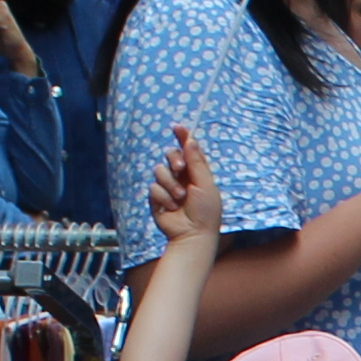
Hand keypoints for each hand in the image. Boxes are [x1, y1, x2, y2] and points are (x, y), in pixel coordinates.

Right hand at [143, 127, 221, 249]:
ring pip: (159, 170)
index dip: (183, 137)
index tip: (177, 127)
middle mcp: (182, 177)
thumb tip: (191, 140)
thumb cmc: (206, 212)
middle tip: (180, 169)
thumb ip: (197, 162)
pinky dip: (163, 197)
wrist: (192, 234)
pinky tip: (171, 208)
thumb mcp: (205, 184)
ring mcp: (169, 186)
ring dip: (170, 184)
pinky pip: (154, 187)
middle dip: (174, 159)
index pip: (189, 149)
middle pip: (171, 154)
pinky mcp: (158, 198)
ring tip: (180, 199)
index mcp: (197, 172)